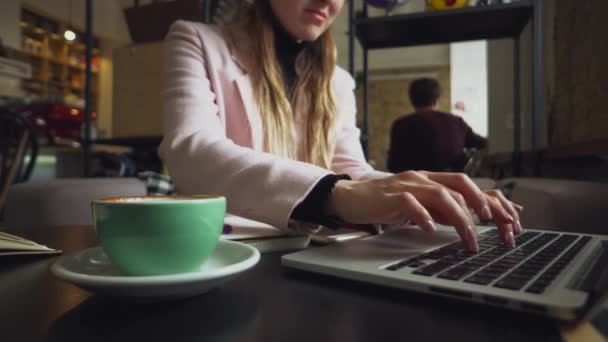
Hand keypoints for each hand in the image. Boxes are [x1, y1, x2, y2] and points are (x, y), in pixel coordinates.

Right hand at [326, 171, 522, 251]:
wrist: (351, 197)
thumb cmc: (385, 203)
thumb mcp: (419, 205)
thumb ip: (440, 208)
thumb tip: (470, 219)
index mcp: (430, 179)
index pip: (466, 184)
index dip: (489, 198)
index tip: (509, 217)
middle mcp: (421, 178)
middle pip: (458, 184)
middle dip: (480, 203)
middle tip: (493, 223)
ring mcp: (406, 185)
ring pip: (439, 194)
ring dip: (458, 216)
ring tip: (468, 236)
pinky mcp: (390, 196)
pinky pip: (409, 203)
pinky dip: (422, 215)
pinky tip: (429, 228)